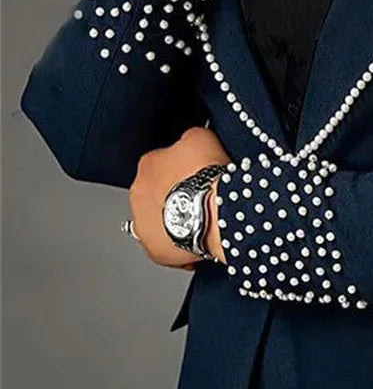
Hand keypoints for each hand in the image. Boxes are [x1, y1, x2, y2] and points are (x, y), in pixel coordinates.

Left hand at [129, 127, 229, 268]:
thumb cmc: (209, 176)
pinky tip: (198, 239)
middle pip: (157, 194)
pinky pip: (168, 248)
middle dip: (174, 197)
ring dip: (174, 222)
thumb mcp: (199, 137)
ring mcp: (144, 225)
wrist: (217, 211)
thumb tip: (189, 142)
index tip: (196, 176)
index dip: (182, 171)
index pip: (161, 164)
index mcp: (147, 164)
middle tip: (198, 199)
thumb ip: (188, 139)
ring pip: (159, 222)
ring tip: (199, 222)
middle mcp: (138, 194)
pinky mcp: (156, 250)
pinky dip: (181, 246)